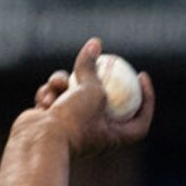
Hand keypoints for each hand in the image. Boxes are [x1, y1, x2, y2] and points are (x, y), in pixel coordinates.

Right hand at [30, 39, 153, 155]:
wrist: (39, 141)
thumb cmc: (72, 121)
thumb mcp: (90, 90)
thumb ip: (91, 66)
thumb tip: (95, 44)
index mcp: (113, 136)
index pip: (140, 120)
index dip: (147, 99)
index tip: (141, 75)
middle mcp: (94, 135)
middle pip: (102, 101)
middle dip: (95, 79)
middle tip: (100, 60)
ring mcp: (71, 128)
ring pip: (71, 92)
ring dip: (63, 82)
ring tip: (58, 84)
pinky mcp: (50, 121)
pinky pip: (53, 97)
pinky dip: (48, 94)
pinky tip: (43, 100)